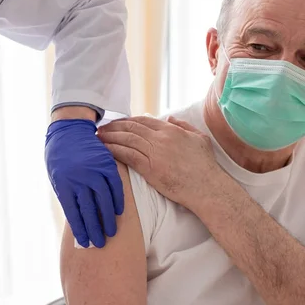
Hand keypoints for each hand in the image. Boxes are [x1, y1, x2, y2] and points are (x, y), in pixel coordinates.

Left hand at [45, 119, 123, 247]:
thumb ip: (67, 194)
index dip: (80, 229)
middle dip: (95, 229)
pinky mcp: (106, 163)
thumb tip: (76, 217)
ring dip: (109, 218)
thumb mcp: (57, 176)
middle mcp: (78, 179)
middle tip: (101, 243)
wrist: (68, 129)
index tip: (86, 242)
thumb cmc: (59, 156)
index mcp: (64, 184)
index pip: (73, 213)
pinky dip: (118, 199)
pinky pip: (115, 185)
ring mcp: (93, 170)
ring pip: (104, 200)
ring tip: (112, 231)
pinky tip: (119, 211)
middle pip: (89, 210)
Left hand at [98, 116, 221, 210]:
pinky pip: (128, 155)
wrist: (206, 186)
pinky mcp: (150, 168)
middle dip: (114, 126)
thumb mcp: (199, 138)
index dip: (127, 120)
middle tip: (101, 127)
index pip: (143, 120)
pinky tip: (105, 150)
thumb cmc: (205, 165)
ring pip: (127, 140)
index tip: (117, 122)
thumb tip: (169, 118)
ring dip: (110, 137)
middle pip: (131, 127)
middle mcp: (161, 138)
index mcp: (171, 130)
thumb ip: (183, 126)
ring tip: (98, 137)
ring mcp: (155, 153)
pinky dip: (114, 150)